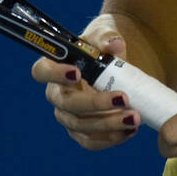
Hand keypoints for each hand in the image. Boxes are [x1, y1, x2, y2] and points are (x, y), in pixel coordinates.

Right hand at [30, 17, 138, 150]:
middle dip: (95, 104)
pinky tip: (131, 129)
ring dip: (108, 125)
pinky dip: (111, 138)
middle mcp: (58, 94)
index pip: (41, 71)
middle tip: (123, 99)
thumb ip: (107, 37)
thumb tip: (113, 44)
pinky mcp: (83, 131)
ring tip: (134, 117)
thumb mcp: (106, 34)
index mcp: (56, 67)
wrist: (120, 65)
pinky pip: (91, 141)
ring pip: (80, 126)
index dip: (55, 74)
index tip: (77, 72)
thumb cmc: (104, 47)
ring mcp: (69, 115)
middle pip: (66, 104)